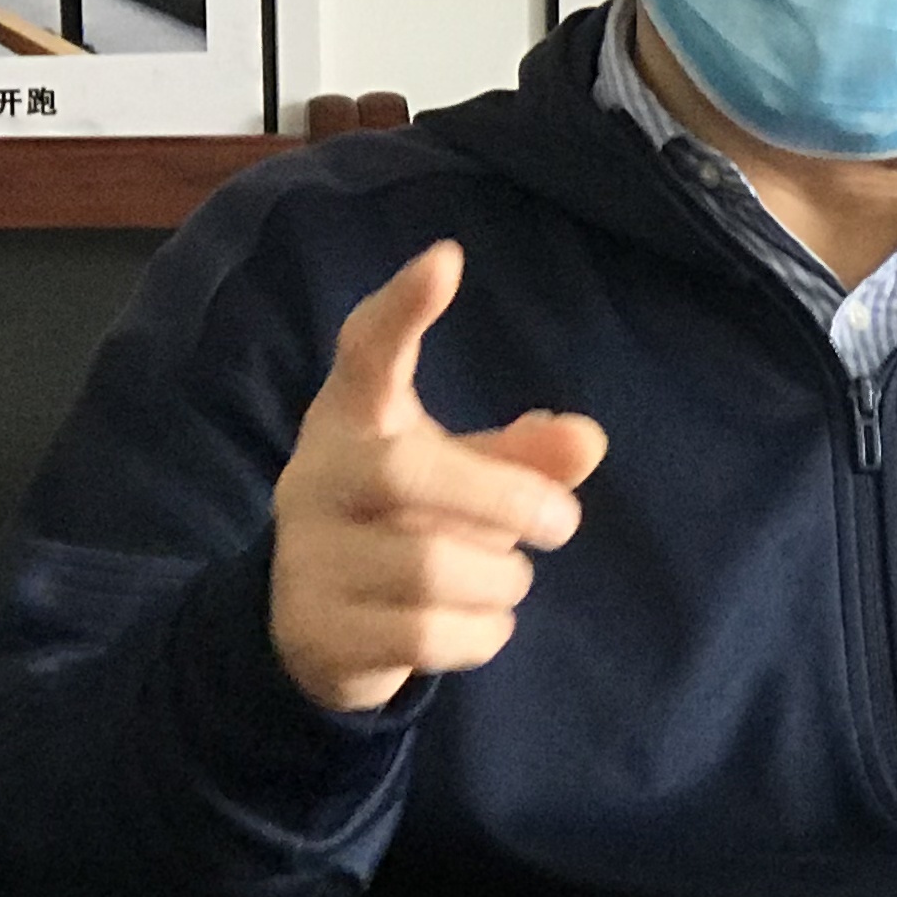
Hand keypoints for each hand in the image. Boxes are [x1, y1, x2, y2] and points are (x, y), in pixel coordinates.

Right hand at [269, 243, 608, 715]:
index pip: (367, 351)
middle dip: (503, 500)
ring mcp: (307, 556)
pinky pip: (425, 635)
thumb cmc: (403, 525)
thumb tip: (589, 440)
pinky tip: (482, 623)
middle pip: (407, 474)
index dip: (403, 308)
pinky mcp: (319, 631)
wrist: (313, 629)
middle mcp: (316, 477)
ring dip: (499, 579)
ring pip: (428, 568)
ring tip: (507, 579)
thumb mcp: (460, 480)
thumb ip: (522, 459)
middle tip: (565, 523)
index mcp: (353, 419)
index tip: (447, 260)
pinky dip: (480, 633)